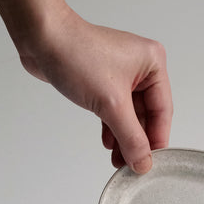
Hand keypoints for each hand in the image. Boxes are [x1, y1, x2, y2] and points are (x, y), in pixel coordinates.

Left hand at [19, 7, 172, 172]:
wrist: (41, 38)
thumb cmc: (76, 54)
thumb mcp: (111, 103)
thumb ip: (131, 137)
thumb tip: (143, 162)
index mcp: (153, 64)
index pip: (162, 110)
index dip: (156, 139)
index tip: (150, 163)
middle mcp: (141, 67)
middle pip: (147, 114)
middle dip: (137, 140)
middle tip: (132, 165)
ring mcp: (121, 73)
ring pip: (129, 114)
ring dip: (124, 137)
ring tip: (118, 161)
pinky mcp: (103, 80)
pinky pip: (114, 109)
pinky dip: (112, 127)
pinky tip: (109, 143)